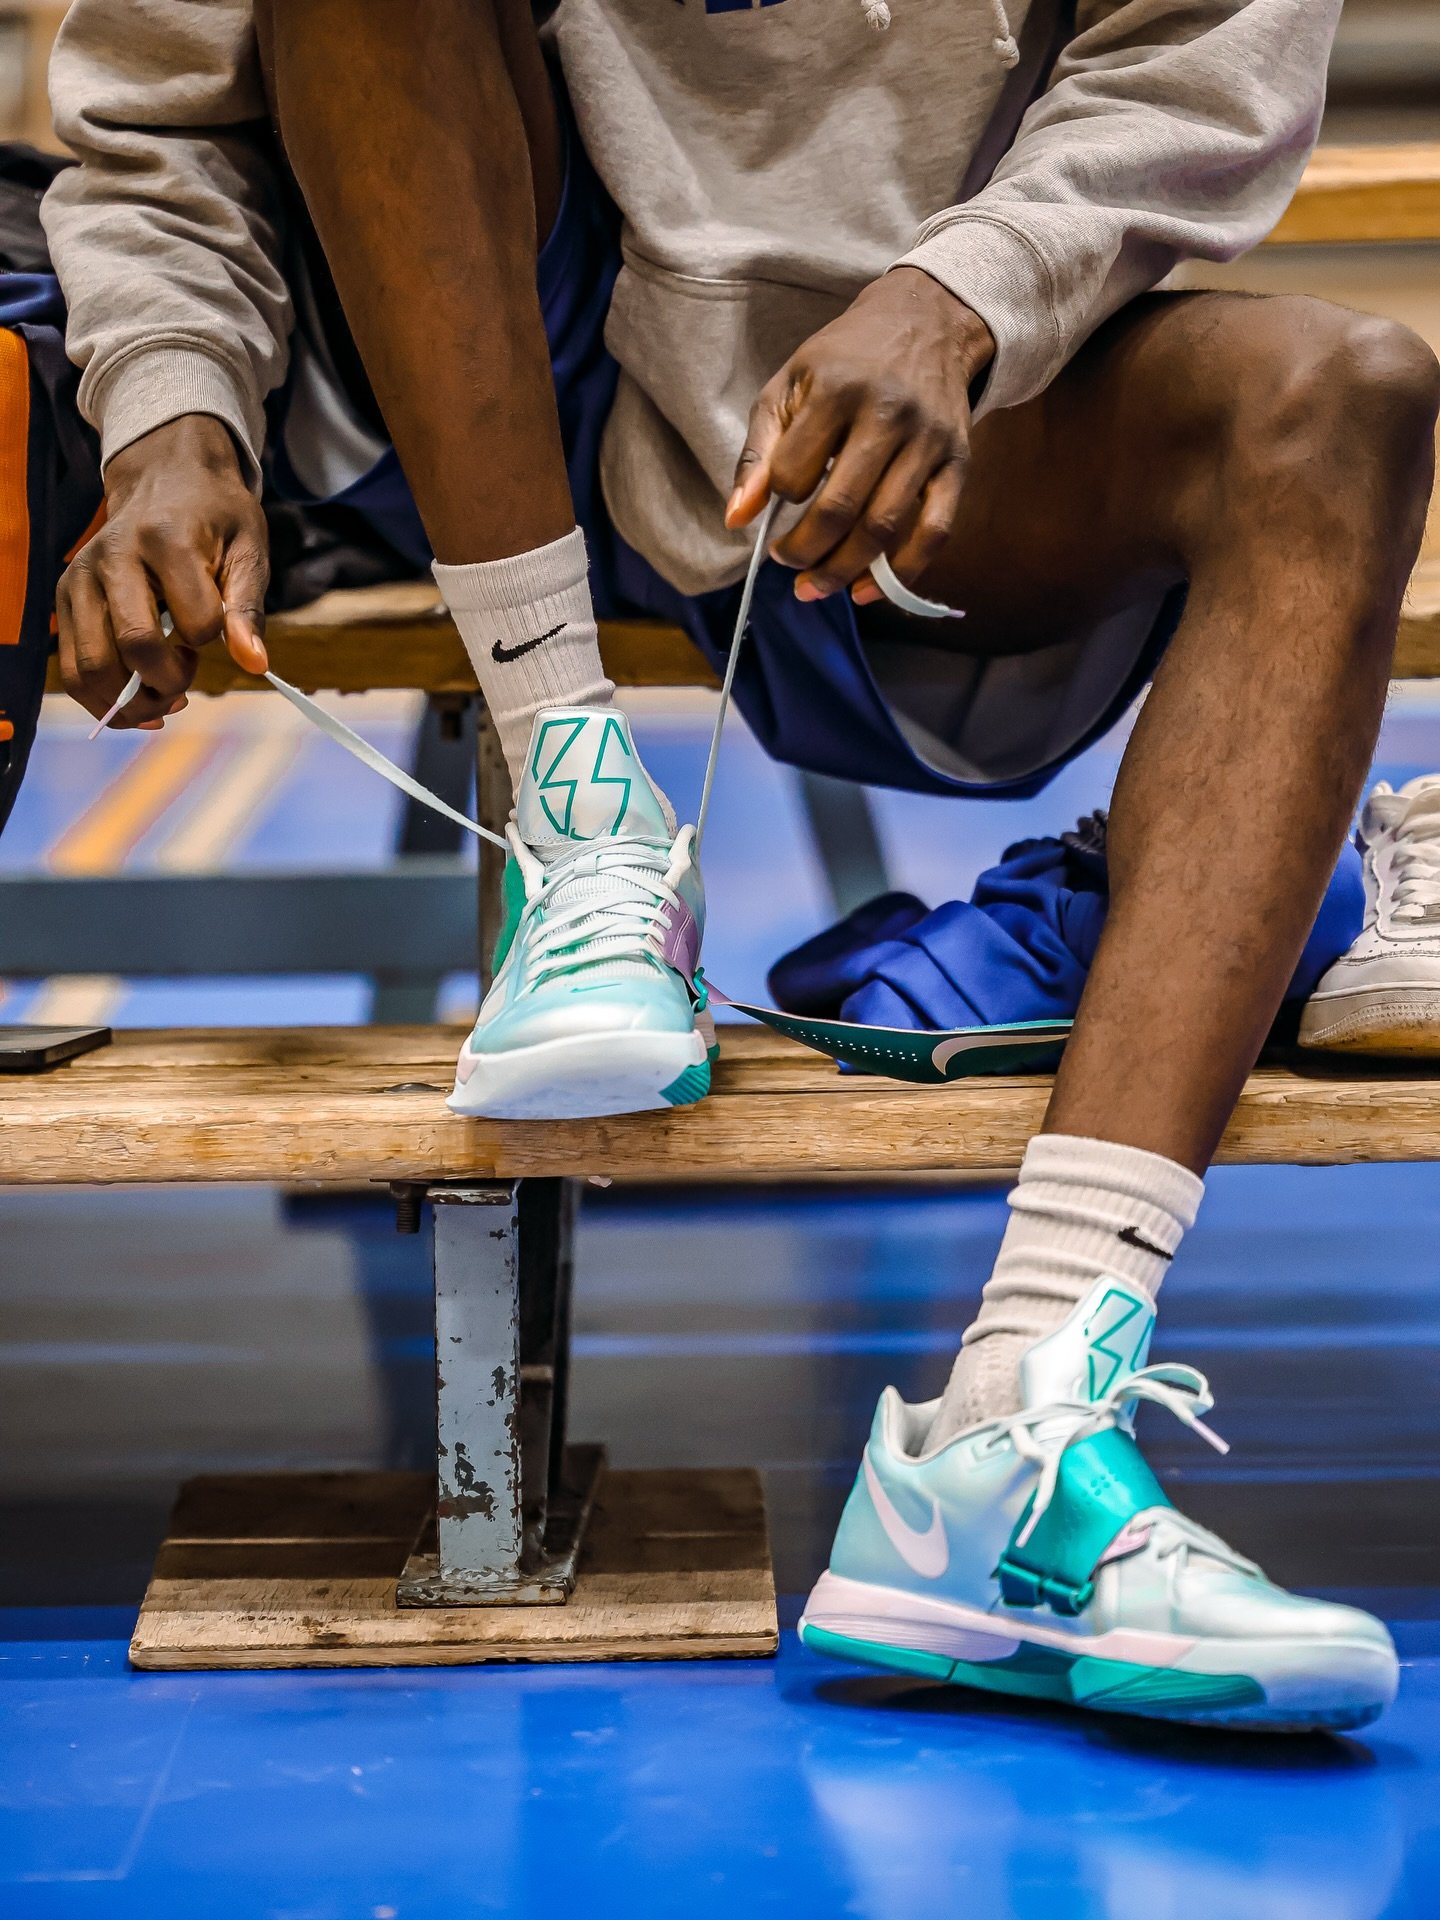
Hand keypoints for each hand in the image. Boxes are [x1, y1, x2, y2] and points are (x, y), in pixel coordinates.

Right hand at [57, 414, 270, 729]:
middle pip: (134, 646)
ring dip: (131, 702)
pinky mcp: (66, 594)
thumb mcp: (248, 550)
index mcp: (166, 540)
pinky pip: (72, 666)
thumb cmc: (216, 516)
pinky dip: (103, 697)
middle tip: (188, 681)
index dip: (213, 643)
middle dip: (168, 683)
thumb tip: (254, 664)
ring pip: (91, 666)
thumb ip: (247, 609)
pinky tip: (136, 698)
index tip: (218, 634)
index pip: (195, 623)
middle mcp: (113, 557)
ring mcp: (81, 576)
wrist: (164, 476)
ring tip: (162, 698)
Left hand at [726, 267, 993, 604]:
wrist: (926, 322)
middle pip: (839, 510)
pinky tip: (868, 590)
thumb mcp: (789, 386)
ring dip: (843, 571)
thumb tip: (736, 519)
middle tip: (789, 566)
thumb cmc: (845, 360)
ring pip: (884, 528)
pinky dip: (901, 573)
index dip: (777, 504)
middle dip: (805, 553)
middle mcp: (888, 414)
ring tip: (815, 586)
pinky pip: (935, 531)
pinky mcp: (958, 463)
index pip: (794, 475)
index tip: (772, 514)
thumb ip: (758, 451)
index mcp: (837, 390)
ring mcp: (928, 442)